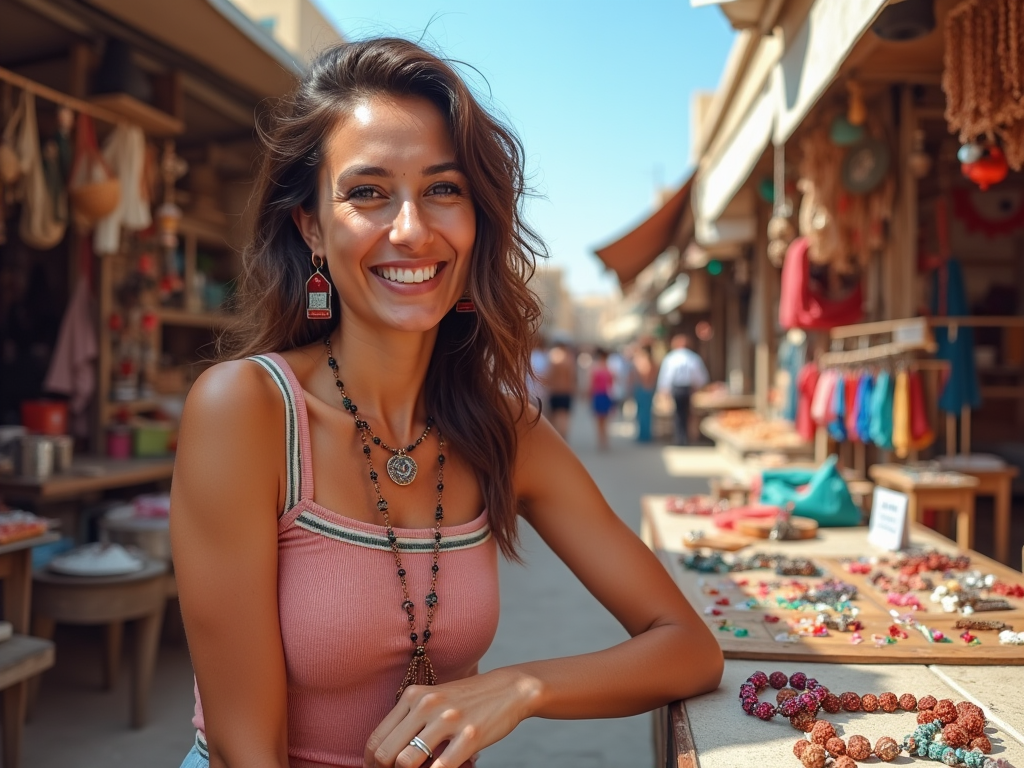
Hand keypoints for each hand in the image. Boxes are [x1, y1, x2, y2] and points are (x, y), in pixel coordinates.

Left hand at [363, 668, 540, 767]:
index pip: (376, 738)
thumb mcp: (432, 701)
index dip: (371, 763)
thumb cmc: (465, 701)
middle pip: (385, 753)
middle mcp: (426, 705)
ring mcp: (448, 720)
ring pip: (406, 762)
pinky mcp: (469, 736)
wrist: (508, 689)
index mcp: (412, 696)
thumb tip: (383, 755)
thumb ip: (409, 721)